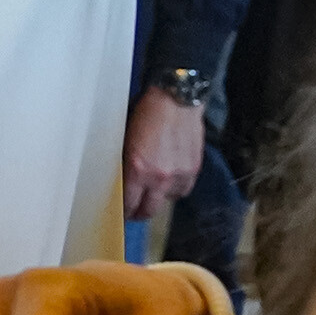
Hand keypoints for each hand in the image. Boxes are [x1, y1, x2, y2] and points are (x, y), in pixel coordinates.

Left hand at [122, 87, 208, 222]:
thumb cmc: (146, 113)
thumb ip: (126, 163)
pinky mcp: (193, 169)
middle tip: (134, 213)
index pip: (129, 203)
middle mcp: (159, 177)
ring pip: (168, 201)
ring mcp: (179, 175)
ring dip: (159, 199)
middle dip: (139, 213)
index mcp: (138, 169)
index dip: (124, 212)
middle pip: (149, 209)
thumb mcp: (126, 139)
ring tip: (153, 194)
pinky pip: (184, 190)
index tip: (121, 214)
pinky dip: (176, 190)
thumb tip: (122, 179)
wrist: (176, 100)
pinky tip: (169, 184)